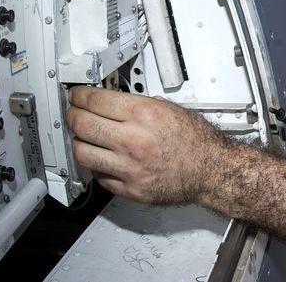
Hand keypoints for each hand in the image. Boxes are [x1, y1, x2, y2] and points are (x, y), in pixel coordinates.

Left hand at [66, 86, 223, 204]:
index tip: (76, 95)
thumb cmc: (198, 142)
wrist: (212, 171)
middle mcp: (133, 140)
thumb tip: (118, 103)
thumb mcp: (171, 110)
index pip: (95, 100)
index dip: (79, 95)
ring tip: (83, 137)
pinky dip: (96, 165)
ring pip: (82, 152)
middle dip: (72, 115)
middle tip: (73, 112)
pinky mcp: (129, 188)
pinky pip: (98, 176)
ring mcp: (128, 167)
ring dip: (79, 141)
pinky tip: (102, 158)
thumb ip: (141, 106)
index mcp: (144, 115)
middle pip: (82, 124)